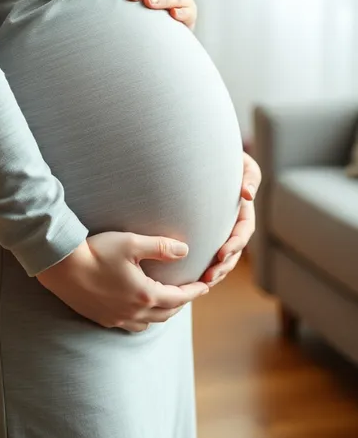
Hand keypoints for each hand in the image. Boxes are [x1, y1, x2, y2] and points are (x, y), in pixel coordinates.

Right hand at [36, 231, 208, 332]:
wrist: (61, 267)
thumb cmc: (97, 251)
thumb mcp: (131, 243)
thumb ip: (160, 247)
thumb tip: (185, 250)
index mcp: (144, 294)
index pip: (178, 298)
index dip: (194, 292)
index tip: (205, 286)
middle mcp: (133, 312)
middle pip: (166, 313)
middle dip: (181, 304)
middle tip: (189, 293)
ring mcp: (116, 318)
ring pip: (149, 323)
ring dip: (162, 314)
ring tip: (166, 302)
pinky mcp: (102, 319)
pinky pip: (130, 326)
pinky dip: (143, 319)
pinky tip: (139, 309)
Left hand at [201, 151, 261, 286]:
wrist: (204, 154)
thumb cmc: (226, 156)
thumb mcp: (242, 162)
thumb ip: (249, 176)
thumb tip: (247, 195)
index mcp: (243, 209)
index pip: (244, 231)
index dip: (235, 244)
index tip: (222, 254)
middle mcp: (232, 222)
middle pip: (233, 251)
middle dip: (223, 266)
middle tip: (209, 277)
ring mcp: (219, 229)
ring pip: (220, 256)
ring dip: (214, 271)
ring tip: (201, 283)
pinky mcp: (204, 232)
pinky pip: (204, 251)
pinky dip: (200, 264)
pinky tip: (188, 275)